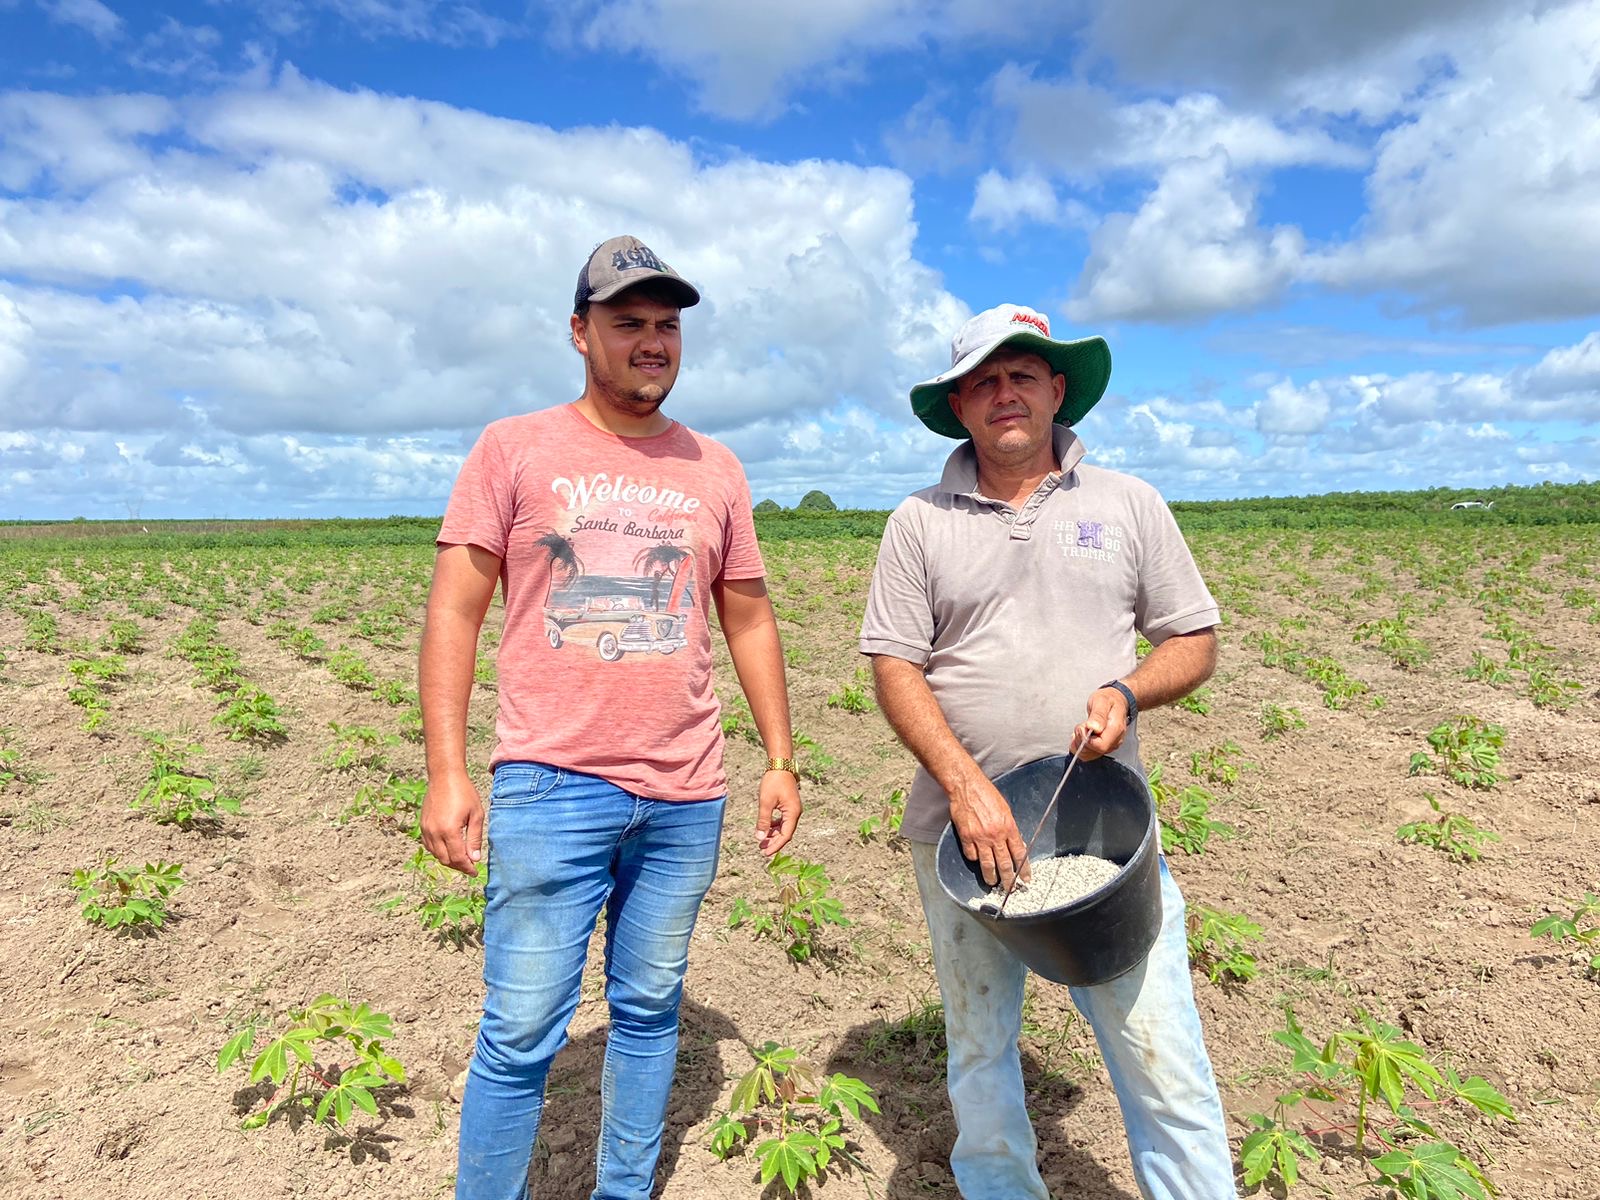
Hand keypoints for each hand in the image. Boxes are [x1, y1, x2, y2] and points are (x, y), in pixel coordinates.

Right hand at [421, 771, 484, 874]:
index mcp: (449, 830)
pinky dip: (439, 851)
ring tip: (461, 859)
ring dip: (448, 860)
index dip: (467, 868)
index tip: (475, 872)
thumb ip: (474, 838)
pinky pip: (429, 846)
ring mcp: (426, 829)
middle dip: (458, 866)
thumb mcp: (475, 815)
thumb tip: (474, 858)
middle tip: (470, 866)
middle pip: (446, 860)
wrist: (445, 777)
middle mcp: (434, 832)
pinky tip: (449, 849)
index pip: (458, 858)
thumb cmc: (464, 793)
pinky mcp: (422, 825)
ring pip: (436, 854)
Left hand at [756, 770, 801, 856]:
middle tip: (761, 849)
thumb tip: (760, 838)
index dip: (775, 846)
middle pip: (786, 833)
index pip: (785, 835)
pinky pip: (783, 820)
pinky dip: (775, 826)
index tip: (765, 853)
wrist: (781, 764)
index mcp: (793, 813)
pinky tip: (767, 828)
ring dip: (774, 834)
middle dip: (774, 842)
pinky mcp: (789, 805)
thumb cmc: (773, 782)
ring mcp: (793, 809)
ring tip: (762, 840)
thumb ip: (763, 821)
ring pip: (784, 827)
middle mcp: (796, 812)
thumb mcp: (766, 802)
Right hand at [948, 773, 1029, 889]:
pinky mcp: (965, 836)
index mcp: (1008, 827)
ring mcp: (979, 837)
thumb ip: (1010, 828)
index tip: (1026, 879)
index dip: (1024, 869)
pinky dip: (974, 859)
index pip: (1019, 853)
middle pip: (1004, 864)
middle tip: (1010, 889)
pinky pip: (971, 854)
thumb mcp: (1005, 810)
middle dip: (1009, 880)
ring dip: (991, 876)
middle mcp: (995, 835)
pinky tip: (976, 860)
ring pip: (987, 864)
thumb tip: (1014, 843)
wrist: (967, 786)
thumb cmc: (987, 794)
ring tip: (992, 883)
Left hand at [1073, 687, 1131, 760]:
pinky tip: (1080, 735)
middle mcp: (1114, 741)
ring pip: (1088, 755)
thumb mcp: (1101, 701)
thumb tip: (1094, 728)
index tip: (1083, 726)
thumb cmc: (1108, 700)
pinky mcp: (1103, 747)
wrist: (1116, 701)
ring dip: (1079, 743)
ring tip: (1081, 728)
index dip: (1087, 739)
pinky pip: (1087, 754)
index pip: (1100, 746)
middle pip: (1093, 752)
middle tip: (1081, 725)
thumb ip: (1098, 715)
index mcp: (1116, 730)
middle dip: (1081, 740)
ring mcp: (1109, 746)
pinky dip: (1079, 746)